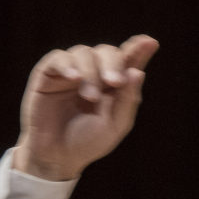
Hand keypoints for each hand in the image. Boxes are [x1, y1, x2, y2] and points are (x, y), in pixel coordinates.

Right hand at [12, 34, 159, 180]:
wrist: (57, 156)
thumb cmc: (88, 142)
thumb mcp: (115, 125)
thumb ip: (127, 99)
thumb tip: (138, 72)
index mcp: (113, 85)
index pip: (128, 60)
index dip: (138, 49)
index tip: (150, 42)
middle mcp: (93, 73)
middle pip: (107, 52)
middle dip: (114, 64)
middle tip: (115, 82)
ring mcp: (71, 72)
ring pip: (83, 52)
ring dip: (91, 73)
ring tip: (91, 98)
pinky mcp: (48, 74)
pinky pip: (58, 58)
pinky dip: (68, 65)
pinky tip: (74, 78)